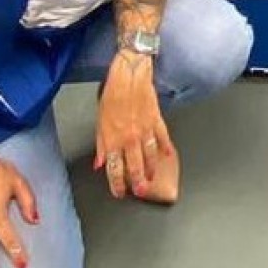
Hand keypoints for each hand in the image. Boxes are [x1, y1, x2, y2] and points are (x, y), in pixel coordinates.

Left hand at [95, 52, 172, 200]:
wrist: (129, 75)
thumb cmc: (112, 94)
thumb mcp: (100, 121)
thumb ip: (102, 144)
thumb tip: (100, 163)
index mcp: (113, 138)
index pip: (115, 168)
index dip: (116, 183)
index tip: (118, 192)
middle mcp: (130, 137)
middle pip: (135, 166)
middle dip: (136, 182)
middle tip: (139, 191)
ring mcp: (145, 130)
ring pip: (150, 157)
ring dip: (151, 170)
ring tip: (151, 178)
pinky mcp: (157, 120)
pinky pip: (162, 138)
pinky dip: (165, 148)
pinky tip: (168, 156)